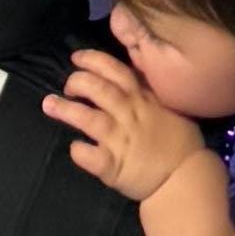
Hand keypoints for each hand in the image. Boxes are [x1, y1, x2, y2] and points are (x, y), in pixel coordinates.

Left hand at [44, 44, 215, 205]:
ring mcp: (120, 140)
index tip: (77, 58)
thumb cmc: (180, 142)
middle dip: (77, 81)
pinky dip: (79, 151)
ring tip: (48, 104)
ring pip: (89, 119)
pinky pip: (91, 156)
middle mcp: (130, 115)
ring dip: (66, 110)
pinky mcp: (114, 167)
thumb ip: (149, 94)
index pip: (116, 70)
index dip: (94, 61)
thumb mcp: (169, 108)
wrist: (186, 177)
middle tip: (66, 84)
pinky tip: (74, 147)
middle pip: (99, 89)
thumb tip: (133, 77)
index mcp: (143, 99)